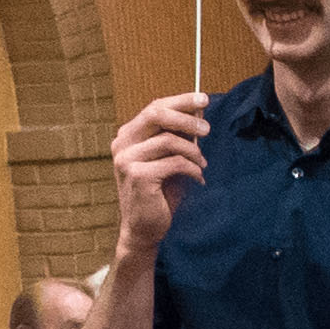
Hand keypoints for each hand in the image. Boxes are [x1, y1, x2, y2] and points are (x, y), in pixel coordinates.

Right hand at [110, 94, 211, 253]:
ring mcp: (126, 159)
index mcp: (127, 136)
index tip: (204, 99)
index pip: (154, 107)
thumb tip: (198, 113)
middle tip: (207, 129)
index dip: (181, 101)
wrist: (144, 229)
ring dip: (193, 152)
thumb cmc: (159, 193)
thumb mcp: (167, 159)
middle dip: (186, 119)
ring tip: (203, 164)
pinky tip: (198, 179)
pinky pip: (175, 163)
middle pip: (157, 114)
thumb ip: (176, 137)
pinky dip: (193, 170)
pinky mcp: (137, 176)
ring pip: (170, 141)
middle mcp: (122, 144)